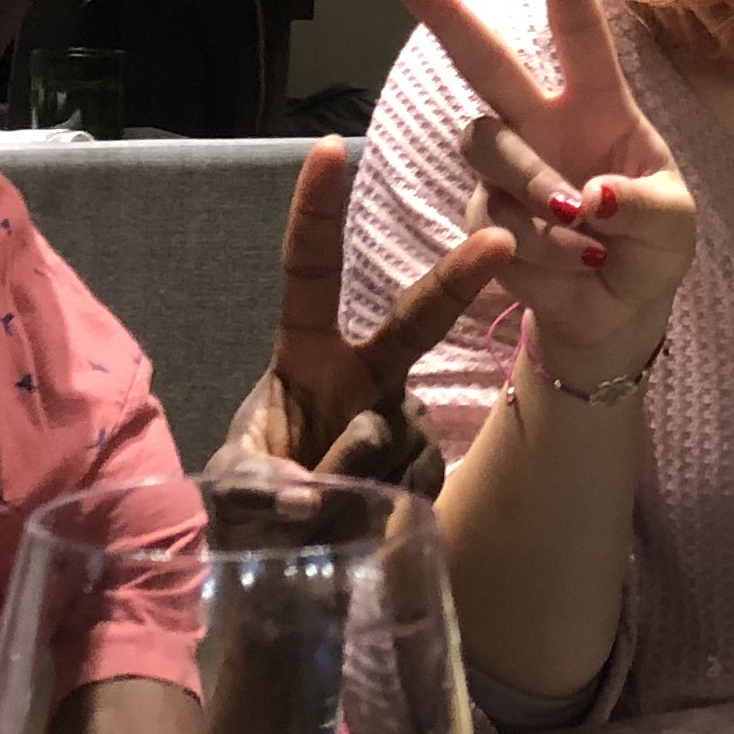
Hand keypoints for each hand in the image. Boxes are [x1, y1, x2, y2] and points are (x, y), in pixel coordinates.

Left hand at [210, 141, 506, 518]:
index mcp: (307, 360)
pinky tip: (357, 529)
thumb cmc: (256, 512)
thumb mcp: (234, 493)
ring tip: (314, 518)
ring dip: (349, 483)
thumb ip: (260, 486)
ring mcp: (402, 423)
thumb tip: (309, 493)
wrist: (296, 585)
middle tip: (499, 243)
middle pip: (413, 321)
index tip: (329, 148)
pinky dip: (376, 516)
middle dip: (456, 279)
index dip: (316, 213)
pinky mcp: (427, 472)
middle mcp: (364, 379)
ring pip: (392, 436)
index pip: (309, 274)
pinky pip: (410, 486)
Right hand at [382, 0, 696, 383]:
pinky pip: (500, 225)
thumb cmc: (650, 250)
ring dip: (537, 189)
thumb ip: (644, 208)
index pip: (578, 30)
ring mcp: (505, 171)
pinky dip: (546, 254)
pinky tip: (575, 266)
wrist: (617, 316)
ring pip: (491, 149)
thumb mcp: (674, 226)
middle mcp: (541, 125)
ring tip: (585, 232)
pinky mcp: (483, 220)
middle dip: (443, 13)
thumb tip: (590, 195)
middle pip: (484, 61)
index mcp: (596, 106)